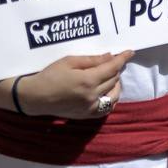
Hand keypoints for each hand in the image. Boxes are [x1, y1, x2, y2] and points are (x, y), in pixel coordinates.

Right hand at [18, 51, 133, 118]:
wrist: (37, 97)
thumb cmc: (51, 75)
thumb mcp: (70, 61)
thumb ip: (92, 60)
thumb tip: (109, 57)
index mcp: (88, 80)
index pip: (112, 68)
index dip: (122, 59)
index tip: (130, 52)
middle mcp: (92, 96)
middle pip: (113, 80)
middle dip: (116, 68)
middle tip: (113, 60)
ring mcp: (90, 108)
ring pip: (113, 96)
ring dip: (116, 84)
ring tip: (111, 75)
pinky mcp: (87, 115)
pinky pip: (106, 108)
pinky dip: (111, 99)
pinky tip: (108, 91)